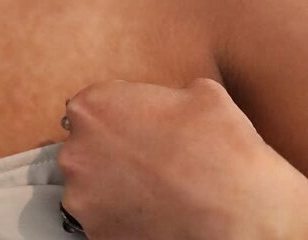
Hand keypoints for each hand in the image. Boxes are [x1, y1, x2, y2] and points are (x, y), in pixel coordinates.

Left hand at [57, 77, 307, 239]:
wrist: (242, 210)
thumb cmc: (221, 146)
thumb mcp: (198, 92)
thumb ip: (163, 93)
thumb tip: (169, 101)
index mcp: (92, 107)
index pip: (93, 109)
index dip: (118, 119)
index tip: (137, 131)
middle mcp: (76, 151)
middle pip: (85, 148)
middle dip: (110, 155)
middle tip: (147, 164)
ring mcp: (83, 198)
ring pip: (91, 188)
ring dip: (113, 189)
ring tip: (153, 193)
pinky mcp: (97, 235)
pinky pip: (104, 221)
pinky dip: (123, 219)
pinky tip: (153, 215)